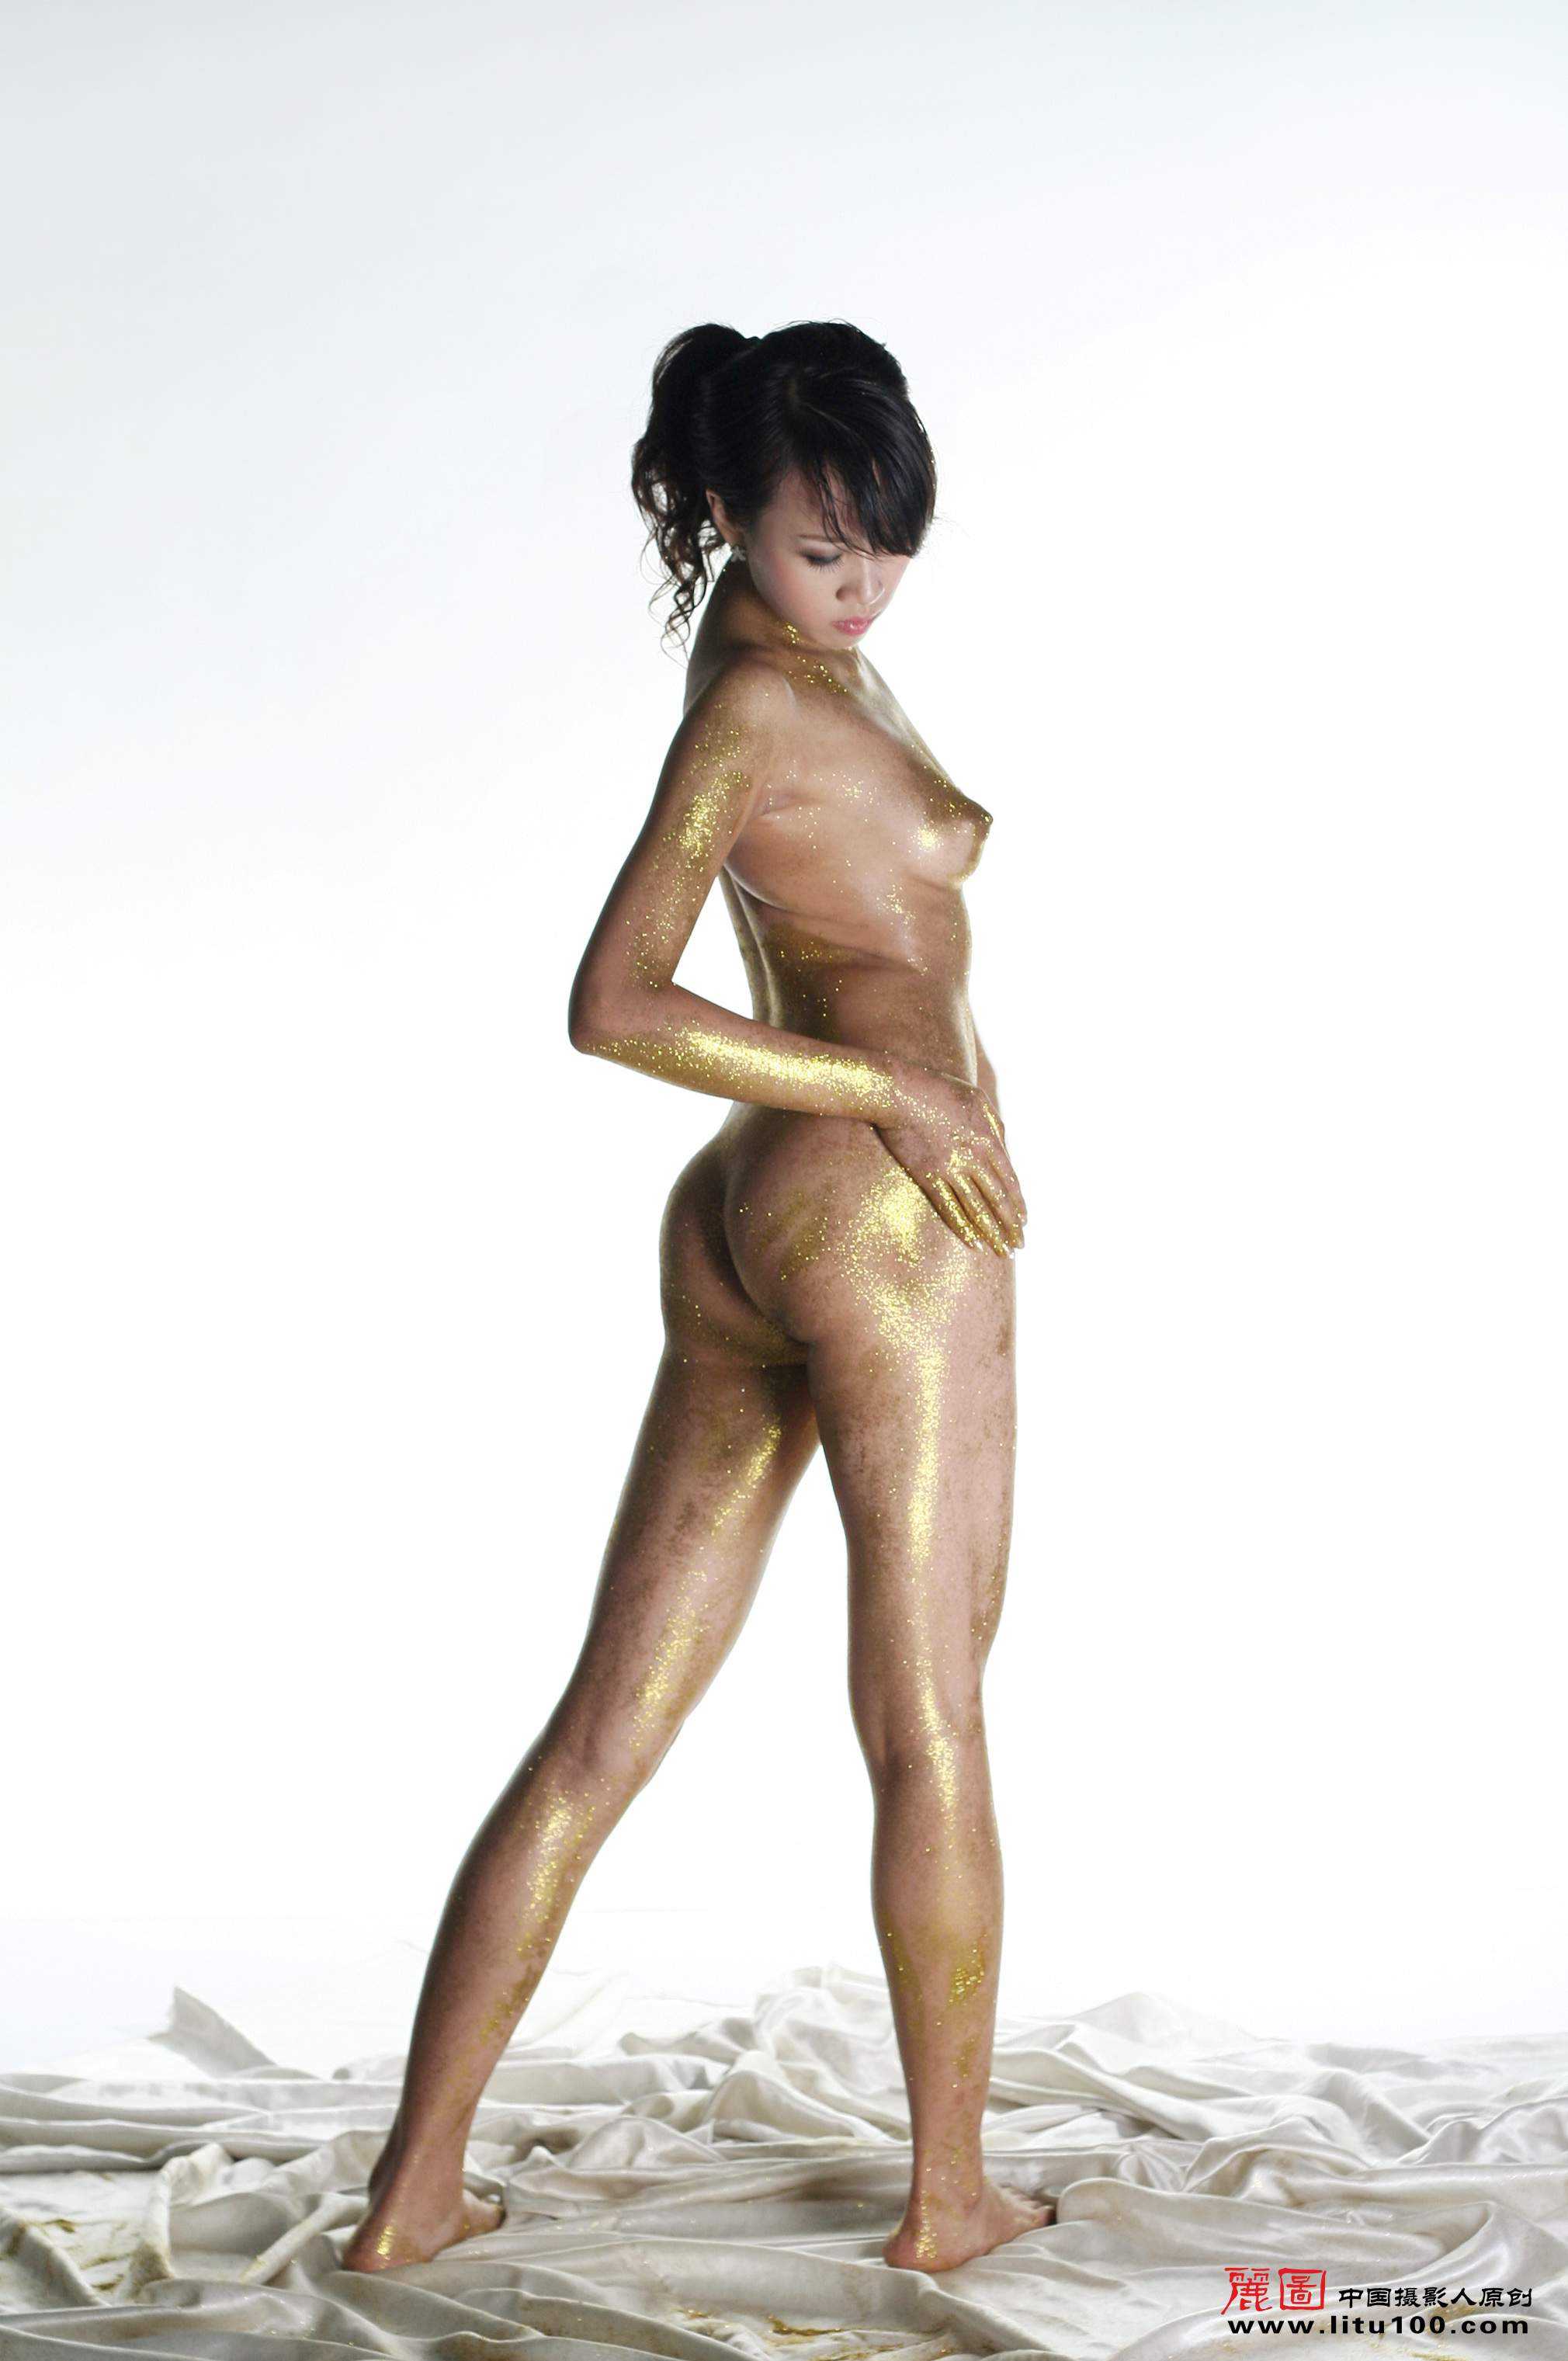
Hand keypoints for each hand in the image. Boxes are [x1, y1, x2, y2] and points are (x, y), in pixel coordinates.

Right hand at [874, 1070, 1027, 1254]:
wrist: (898, 1091)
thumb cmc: (935, 1089)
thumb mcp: (976, 1098)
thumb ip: (994, 1123)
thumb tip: (1005, 1143)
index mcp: (988, 1138)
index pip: (1009, 1180)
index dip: (1018, 1204)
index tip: (1024, 1221)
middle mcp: (974, 1157)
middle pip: (999, 1199)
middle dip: (1011, 1225)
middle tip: (1019, 1245)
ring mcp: (951, 1169)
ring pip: (978, 1208)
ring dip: (993, 1233)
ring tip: (1003, 1251)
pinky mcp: (928, 1176)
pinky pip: (949, 1208)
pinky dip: (963, 1228)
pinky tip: (974, 1243)